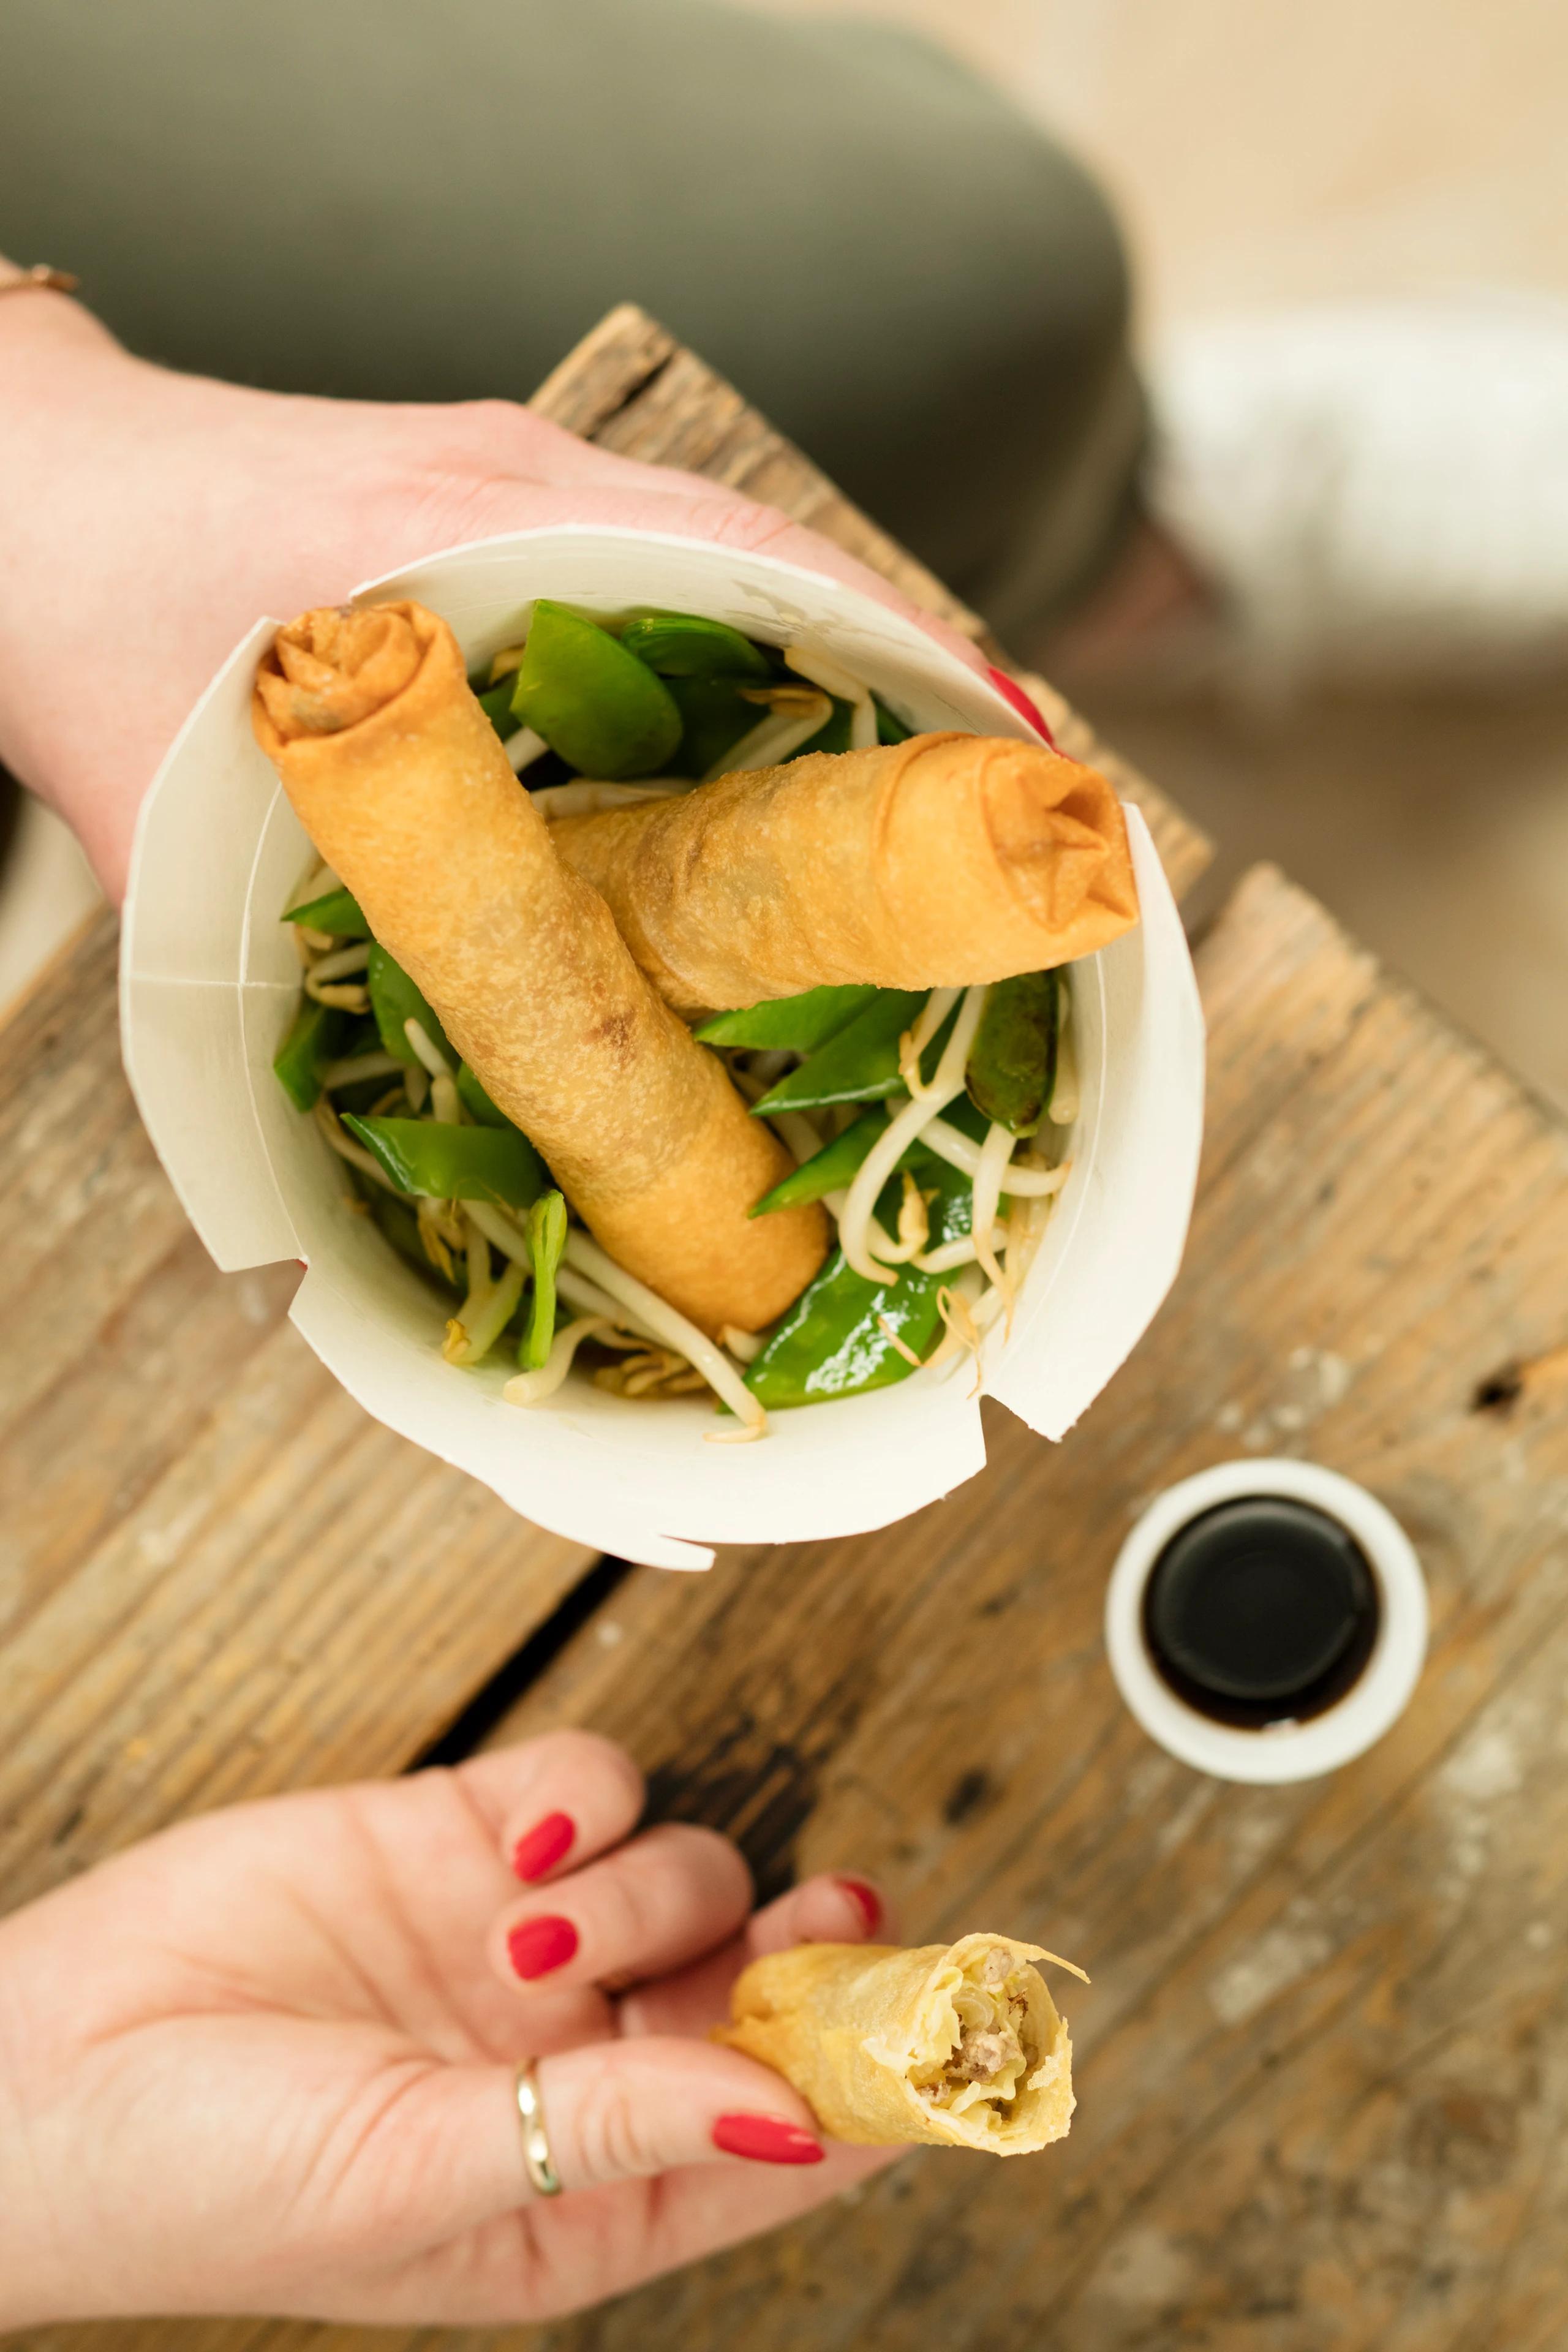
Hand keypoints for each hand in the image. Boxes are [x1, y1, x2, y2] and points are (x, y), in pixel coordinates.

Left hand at [0, 291, 980, 899]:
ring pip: (747, 583)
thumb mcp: (179, 829)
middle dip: (915, 707)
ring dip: (847, 696)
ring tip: (935, 839)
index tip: (1022, 781)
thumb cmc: (81, 624)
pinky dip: (754, 679)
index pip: (768, 574)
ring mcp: (534, 489)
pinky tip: (781, 790)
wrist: (18, 487)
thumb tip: (335, 1227)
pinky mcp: (509, 511)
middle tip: (1016, 845)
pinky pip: (678, 587)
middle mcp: (543, 486)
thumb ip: (288, 982)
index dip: (912, 682)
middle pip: (795, 581)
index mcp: (491, 525)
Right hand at [0, 1731, 898, 2327]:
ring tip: (532, 1924)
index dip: (875, 2081)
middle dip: (815, 1953)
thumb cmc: (213, 2185)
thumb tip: (803, 2119)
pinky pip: (591, 1786)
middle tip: (848, 1917)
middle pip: (762, 1988)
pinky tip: (520, 1844)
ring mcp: (522, 1942)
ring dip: (647, 1887)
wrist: (39, 2077)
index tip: (956, 2031)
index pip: (783, 2135)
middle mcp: (574, 2062)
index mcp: (589, 2191)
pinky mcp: (461, 1838)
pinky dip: (586, 1799)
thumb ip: (620, 2133)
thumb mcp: (430, 2184)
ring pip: (687, 1874)